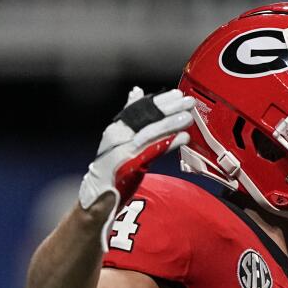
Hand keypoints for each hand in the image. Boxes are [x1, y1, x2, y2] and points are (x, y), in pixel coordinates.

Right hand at [79, 87, 194, 213]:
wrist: (98, 195)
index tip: (177, 93)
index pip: (139, 109)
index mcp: (116, 128)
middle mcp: (117, 136)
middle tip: (188, 101)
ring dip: (171, 124)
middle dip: (169, 108)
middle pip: (146, 118)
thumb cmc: (112, 166)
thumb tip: (136, 91)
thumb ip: (129, 116)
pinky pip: (152, 152)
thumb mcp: (117, 138)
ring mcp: (123, 151)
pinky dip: (168, 143)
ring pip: (150, 133)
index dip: (159, 101)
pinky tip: (182, 138)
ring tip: (189, 117)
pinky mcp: (129, 166)